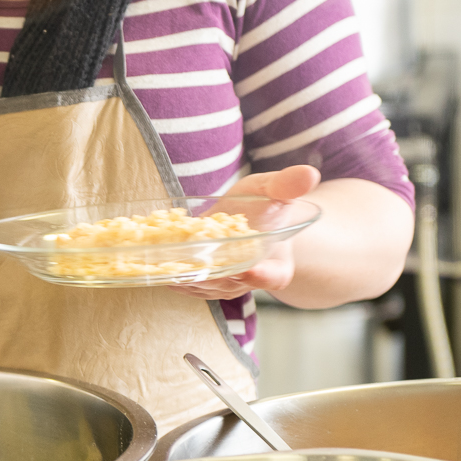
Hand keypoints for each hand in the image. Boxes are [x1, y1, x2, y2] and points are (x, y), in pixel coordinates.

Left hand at [171, 165, 321, 300]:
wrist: (250, 221)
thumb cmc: (266, 205)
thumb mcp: (276, 192)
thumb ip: (288, 185)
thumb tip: (309, 173)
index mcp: (277, 266)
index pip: (272, 277)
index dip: (262, 275)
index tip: (253, 269)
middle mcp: (249, 282)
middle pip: (228, 282)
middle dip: (208, 273)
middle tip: (187, 260)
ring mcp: (223, 286)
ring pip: (202, 285)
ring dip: (182, 276)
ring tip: (161, 262)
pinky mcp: (201, 283)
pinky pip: (184, 283)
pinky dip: (168, 275)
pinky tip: (151, 264)